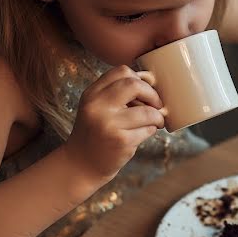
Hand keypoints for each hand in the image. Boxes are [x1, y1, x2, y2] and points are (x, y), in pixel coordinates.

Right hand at [63, 65, 164, 184]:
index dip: (140, 78)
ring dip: (157, 117)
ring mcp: (109, 124)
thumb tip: (151, 81)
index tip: (146, 89)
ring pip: (147, 111)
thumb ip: (116, 93)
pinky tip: (144, 133)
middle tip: (157, 104)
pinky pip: (148, 129)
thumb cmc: (95, 133)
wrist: (80, 165)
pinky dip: (151, 130)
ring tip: (156, 122)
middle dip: (152, 94)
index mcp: (92, 94)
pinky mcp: (121, 141)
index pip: (121, 71)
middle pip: (135, 85)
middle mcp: (97, 106)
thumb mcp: (96, 108)